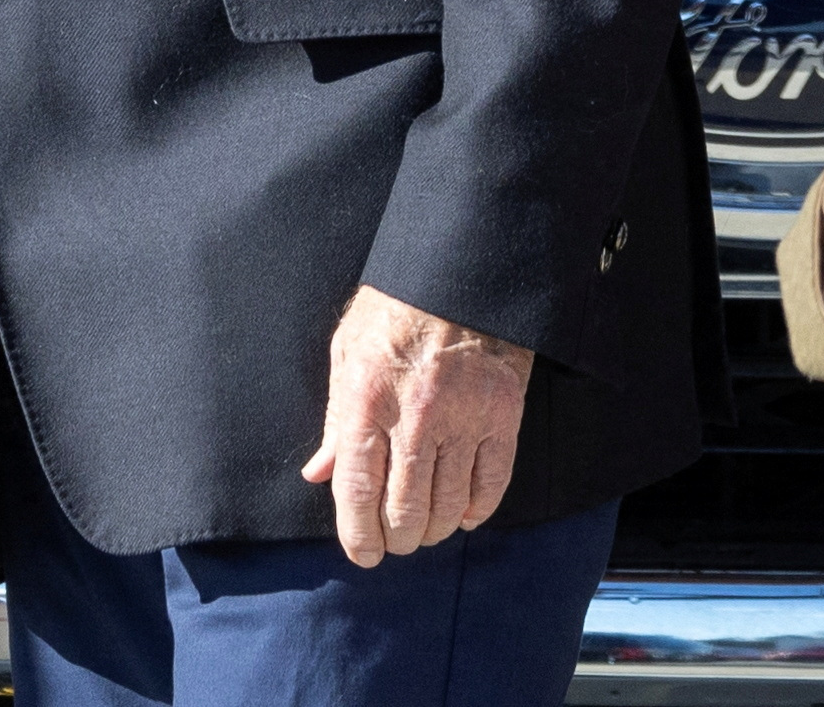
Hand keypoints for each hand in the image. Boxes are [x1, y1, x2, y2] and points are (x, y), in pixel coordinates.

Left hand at [299, 286, 533, 566]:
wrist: (463, 268)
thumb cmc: (396, 307)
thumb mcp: (348, 351)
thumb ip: (335, 418)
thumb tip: (319, 474)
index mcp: (368, 398)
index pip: (358, 491)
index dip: (357, 536)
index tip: (362, 556)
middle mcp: (416, 414)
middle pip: (404, 509)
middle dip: (397, 539)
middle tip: (395, 542)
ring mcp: (465, 416)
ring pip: (448, 505)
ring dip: (435, 530)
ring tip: (426, 530)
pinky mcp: (504, 414)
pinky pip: (492, 482)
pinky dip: (479, 509)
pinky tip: (466, 514)